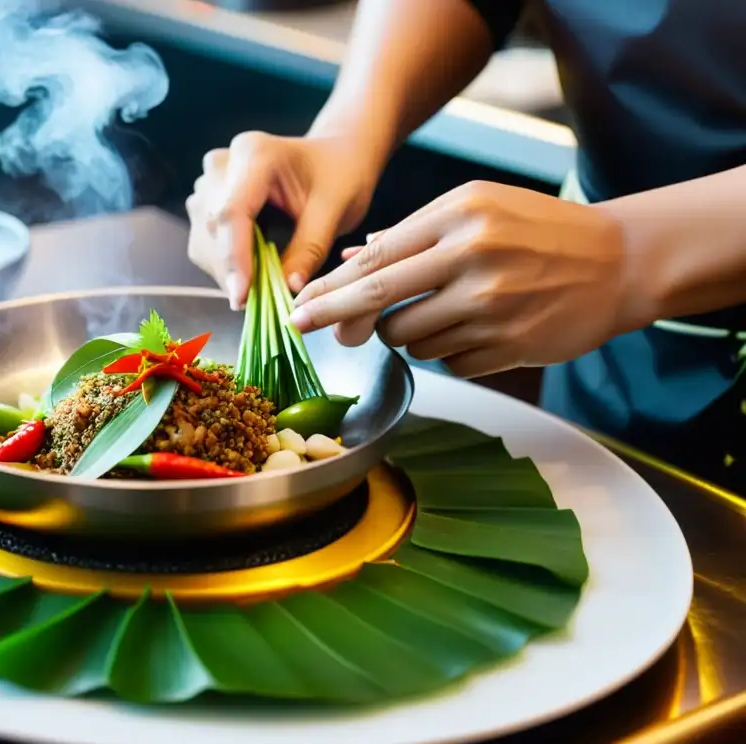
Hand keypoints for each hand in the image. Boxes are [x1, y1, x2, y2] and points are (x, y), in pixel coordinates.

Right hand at [185, 131, 375, 308]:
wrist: (332, 158)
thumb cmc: (338, 177)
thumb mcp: (335, 211)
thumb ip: (310, 250)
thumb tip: (287, 289)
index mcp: (255, 154)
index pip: (232, 212)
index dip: (233, 258)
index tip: (241, 297)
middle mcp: (223, 164)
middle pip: (212, 228)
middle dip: (231, 272)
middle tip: (258, 304)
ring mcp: (210, 181)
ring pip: (203, 238)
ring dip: (226, 271)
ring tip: (258, 289)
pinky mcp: (207, 199)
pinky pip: (205, 240)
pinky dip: (225, 264)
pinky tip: (250, 273)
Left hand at [289, 181, 640, 377]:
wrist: (619, 262)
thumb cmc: (540, 230)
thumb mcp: (479, 207)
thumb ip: (414, 233)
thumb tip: (352, 257)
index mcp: (460, 214)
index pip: (377, 257)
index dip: (330, 287)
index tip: (298, 305)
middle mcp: (472, 258)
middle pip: (378, 299)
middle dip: (332, 317)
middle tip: (301, 328)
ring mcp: (490, 306)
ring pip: (408, 338)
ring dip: (404, 333)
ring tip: (437, 313)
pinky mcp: (507, 345)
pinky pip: (446, 361)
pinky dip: (446, 351)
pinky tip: (474, 329)